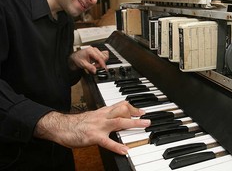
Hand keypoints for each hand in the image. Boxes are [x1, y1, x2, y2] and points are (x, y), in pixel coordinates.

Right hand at [34, 101, 150, 154]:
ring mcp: (99, 126)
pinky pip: (108, 141)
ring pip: (119, 122)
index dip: (132, 107)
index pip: (120, 105)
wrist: (61, 126)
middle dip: (136, 113)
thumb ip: (104, 117)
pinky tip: (125, 150)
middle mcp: (102, 116)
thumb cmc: (77, 123)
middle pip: (122, 110)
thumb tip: (115, 119)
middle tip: (146, 118)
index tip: (141, 110)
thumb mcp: (93, 117)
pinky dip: (117, 146)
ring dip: (133, 123)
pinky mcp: (93, 137)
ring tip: (144, 126)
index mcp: (102, 111)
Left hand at [69, 46, 108, 73]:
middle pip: (103, 57)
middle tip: (95, 67)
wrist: (75, 57)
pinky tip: (96, 63)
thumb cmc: (77, 58)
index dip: (102, 64)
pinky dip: (102, 61)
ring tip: (95, 65)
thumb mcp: (83, 64)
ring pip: (104, 57)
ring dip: (101, 63)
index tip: (104, 69)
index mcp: (91, 51)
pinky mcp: (97, 53)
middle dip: (100, 64)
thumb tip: (95, 71)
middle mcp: (95, 50)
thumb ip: (90, 67)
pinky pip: (103, 57)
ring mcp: (96, 51)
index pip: (100, 57)